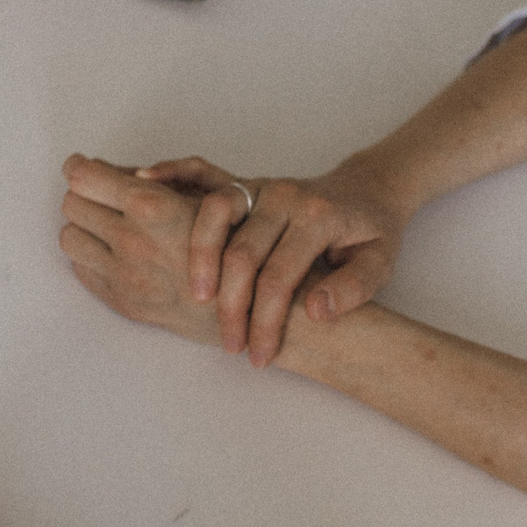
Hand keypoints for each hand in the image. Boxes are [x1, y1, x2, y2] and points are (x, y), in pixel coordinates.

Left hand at [59, 156, 227, 348]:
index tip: (80, 165)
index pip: (82, 177)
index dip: (79, 166)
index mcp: (149, 206)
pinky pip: (82, 269)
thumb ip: (156, 174)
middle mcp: (131, 241)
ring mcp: (124, 275)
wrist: (250, 304)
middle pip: (71, 204)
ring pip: (70, 238)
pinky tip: (114, 252)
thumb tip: (109, 167)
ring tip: (104, 224)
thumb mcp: (205, 192)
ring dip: (83, 227)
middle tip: (97, 194)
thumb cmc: (234, 242)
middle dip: (82, 195)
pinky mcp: (122, 300)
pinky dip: (91, 257)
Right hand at [138, 157, 409, 366]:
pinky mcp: (243, 181)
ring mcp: (260, 184)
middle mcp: (283, 195)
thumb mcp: (382, 263)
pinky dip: (172, 172)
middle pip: (241, 250)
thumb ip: (354, 287)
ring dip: (198, 255)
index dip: (267, 320)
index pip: (281, 275)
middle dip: (230, 303)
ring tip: (195, 296)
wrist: (369, 191)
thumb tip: (315, 311)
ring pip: (213, 212)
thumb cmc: (372, 233)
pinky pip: (201, 171)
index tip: (261, 355)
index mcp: (318, 217)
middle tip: (229, 344)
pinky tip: (145, 178)